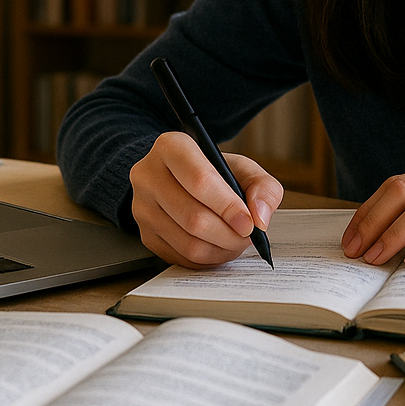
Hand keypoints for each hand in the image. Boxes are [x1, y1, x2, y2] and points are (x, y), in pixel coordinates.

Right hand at [130, 131, 283, 267]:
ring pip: (187, 243)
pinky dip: (207, 258)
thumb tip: (260, 217)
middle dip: (229, 234)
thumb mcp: (242, 168)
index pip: (200, 181)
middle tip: (248, 235)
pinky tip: (219, 247)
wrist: (179, 179)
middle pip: (193, 217)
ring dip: (221, 249)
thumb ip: (262, 186)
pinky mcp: (145, 234)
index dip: (228, 206)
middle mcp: (148, 175)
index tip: (249, 222)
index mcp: (171, 147)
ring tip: (236, 241)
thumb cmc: (212, 171)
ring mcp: (142, 207)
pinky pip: (180, 258)